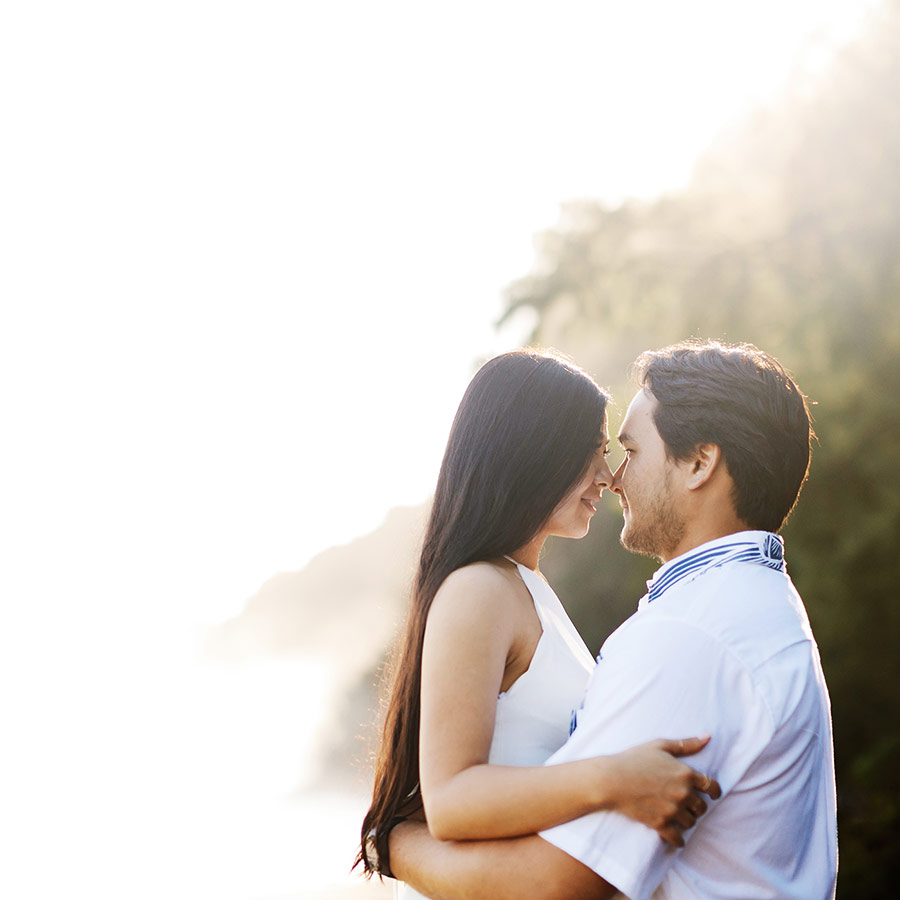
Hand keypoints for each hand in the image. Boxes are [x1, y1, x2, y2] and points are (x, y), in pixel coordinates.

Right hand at [600, 735, 720, 846]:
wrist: (612, 779)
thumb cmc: (634, 759)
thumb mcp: (660, 745)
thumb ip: (686, 744)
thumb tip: (708, 736)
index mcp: (685, 773)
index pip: (712, 786)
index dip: (715, 791)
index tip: (712, 794)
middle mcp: (683, 794)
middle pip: (702, 807)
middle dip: (698, 806)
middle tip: (690, 804)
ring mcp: (672, 810)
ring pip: (691, 822)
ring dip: (687, 820)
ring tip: (679, 816)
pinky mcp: (661, 824)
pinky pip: (678, 838)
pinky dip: (679, 839)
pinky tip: (676, 837)